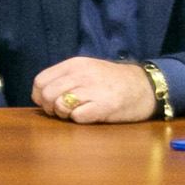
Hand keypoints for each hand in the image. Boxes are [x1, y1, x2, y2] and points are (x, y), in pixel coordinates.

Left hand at [32, 57, 156, 123]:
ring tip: (76, 112)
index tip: (47, 103)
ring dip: (64, 114)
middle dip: (49, 108)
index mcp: (74, 64)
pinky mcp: (103, 106)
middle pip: (46, 95)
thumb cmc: (112, 82)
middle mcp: (81, 75)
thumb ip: (65, 78)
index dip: (38, 95)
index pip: (40, 81)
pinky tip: (89, 115)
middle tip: (61, 112)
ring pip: (59, 106)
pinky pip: (77, 117)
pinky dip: (79, 120)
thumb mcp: (87, 70)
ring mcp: (92, 90)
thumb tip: (41, 93)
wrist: (145, 87)